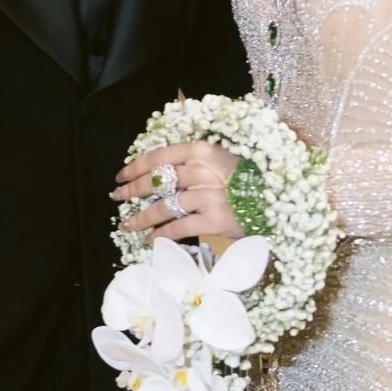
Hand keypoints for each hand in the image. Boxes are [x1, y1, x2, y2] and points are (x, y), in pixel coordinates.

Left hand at [111, 141, 243, 245]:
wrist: (274, 199)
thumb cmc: (247, 178)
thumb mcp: (221, 159)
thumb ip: (193, 162)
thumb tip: (159, 173)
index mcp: (201, 150)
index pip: (158, 156)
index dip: (135, 166)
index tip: (121, 175)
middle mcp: (201, 170)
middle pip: (155, 181)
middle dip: (132, 190)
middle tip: (117, 197)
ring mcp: (206, 196)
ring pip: (162, 207)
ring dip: (140, 218)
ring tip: (127, 225)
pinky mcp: (212, 220)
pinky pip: (177, 228)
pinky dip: (160, 235)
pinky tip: (150, 240)